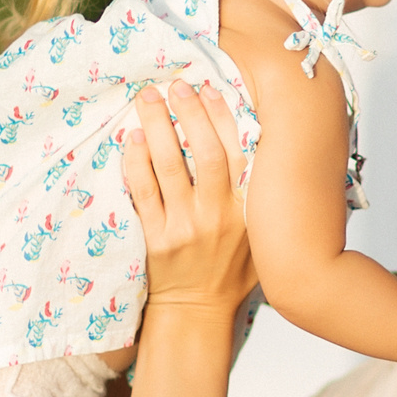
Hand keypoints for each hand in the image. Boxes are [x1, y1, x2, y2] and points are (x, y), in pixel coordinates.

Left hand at [121, 83, 256, 322]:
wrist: (199, 311)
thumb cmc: (231, 271)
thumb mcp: (261, 235)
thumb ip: (260, 196)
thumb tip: (263, 144)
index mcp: (248, 211)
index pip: (238, 153)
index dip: (223, 117)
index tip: (210, 88)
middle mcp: (219, 216)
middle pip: (204, 153)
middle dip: (189, 113)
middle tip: (175, 85)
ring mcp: (187, 227)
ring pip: (171, 166)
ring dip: (158, 126)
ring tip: (148, 98)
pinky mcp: (157, 238)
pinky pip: (144, 192)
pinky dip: (137, 162)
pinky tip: (133, 138)